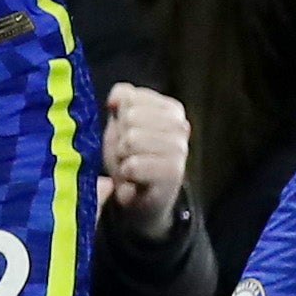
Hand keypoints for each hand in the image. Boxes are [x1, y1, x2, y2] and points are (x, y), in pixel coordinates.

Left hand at [99, 81, 190, 232]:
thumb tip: (115, 99)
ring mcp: (180, 149)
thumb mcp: (120, 122)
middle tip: (128, 154)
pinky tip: (134, 180)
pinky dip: (126, 174)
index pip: (128, 96)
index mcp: (171, 108)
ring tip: (130, 165)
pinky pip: (134, 165)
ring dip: (122, 157)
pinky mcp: (173, 174)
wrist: (139, 198)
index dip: (118, 117)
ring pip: (132, 139)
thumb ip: (120, 98)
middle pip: (129, 116)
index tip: (127, 133)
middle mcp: (181, 125)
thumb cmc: (130, 155)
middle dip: (120, 138)